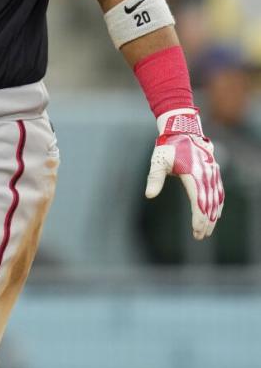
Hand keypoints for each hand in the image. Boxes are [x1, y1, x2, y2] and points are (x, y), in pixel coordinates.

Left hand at [144, 109, 223, 239]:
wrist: (183, 131)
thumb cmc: (168, 147)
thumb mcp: (158, 162)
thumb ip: (154, 179)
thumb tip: (149, 195)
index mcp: (194, 175)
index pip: (199, 201)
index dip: (199, 218)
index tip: (196, 230)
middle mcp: (206, 175)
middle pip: (209, 204)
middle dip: (206, 221)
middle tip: (201, 236)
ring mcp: (212, 174)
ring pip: (216, 199)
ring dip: (213, 215)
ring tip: (208, 230)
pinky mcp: (213, 172)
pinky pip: (219, 191)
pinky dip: (218, 204)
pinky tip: (216, 214)